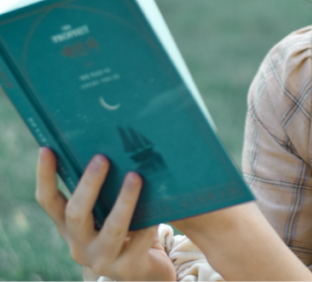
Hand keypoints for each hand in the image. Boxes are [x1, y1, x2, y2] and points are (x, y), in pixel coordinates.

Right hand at [36, 147, 175, 280]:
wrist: (148, 271)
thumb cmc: (127, 232)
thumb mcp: (109, 213)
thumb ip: (107, 191)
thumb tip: (114, 147)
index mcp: (71, 228)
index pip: (49, 202)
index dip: (46, 176)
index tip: (47, 149)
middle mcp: (80, 245)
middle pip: (76, 215)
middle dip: (89, 185)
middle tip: (103, 158)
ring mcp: (103, 260)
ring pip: (112, 230)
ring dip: (123, 201)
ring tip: (135, 177)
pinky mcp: (128, 268)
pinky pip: (140, 242)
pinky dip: (148, 224)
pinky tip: (159, 208)